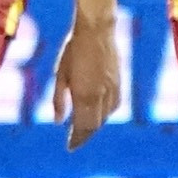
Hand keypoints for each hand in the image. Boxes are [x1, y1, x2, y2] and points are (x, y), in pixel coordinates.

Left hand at [51, 14, 120, 150]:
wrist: (97, 29)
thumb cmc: (73, 50)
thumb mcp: (60, 74)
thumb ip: (59, 99)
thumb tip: (58, 122)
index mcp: (85, 94)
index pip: (83, 126)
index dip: (77, 139)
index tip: (70, 147)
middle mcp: (101, 94)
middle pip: (96, 124)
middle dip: (85, 135)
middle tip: (75, 141)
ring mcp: (113, 88)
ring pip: (106, 116)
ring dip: (96, 125)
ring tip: (84, 128)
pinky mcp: (119, 81)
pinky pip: (115, 105)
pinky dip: (106, 113)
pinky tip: (99, 112)